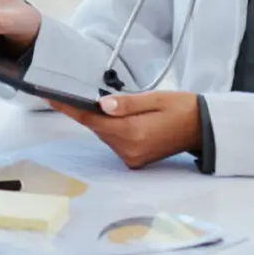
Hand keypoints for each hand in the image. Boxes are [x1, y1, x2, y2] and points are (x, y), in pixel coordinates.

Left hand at [49, 92, 201, 168]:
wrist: (203, 128)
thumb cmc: (182, 108)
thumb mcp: (156, 98)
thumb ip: (127, 102)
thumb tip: (101, 104)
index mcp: (134, 132)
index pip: (91, 119)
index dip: (69, 108)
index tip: (49, 97)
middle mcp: (129, 149)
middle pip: (96, 127)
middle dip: (89, 110)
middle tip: (85, 93)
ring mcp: (132, 158)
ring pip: (105, 134)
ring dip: (103, 120)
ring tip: (116, 105)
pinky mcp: (135, 161)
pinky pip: (115, 141)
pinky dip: (113, 129)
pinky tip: (123, 119)